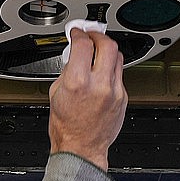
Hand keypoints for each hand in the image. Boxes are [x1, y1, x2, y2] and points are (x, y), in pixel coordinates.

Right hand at [48, 29, 127, 169]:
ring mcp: (114, 91)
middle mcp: (99, 85)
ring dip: (107, 50)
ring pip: (118, 58)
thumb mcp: (56, 93)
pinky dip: (110, 69)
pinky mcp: (123, 98)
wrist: (81, 148)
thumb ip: (68, 70)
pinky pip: (119, 74)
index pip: (84, 44)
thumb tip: (75, 55)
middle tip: (91, 35)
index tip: (77, 32)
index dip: (80, 33)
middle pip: (107, 45)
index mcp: (78, 82)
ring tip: (98, 52)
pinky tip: (102, 73)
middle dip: (98, 36)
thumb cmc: (66, 127)